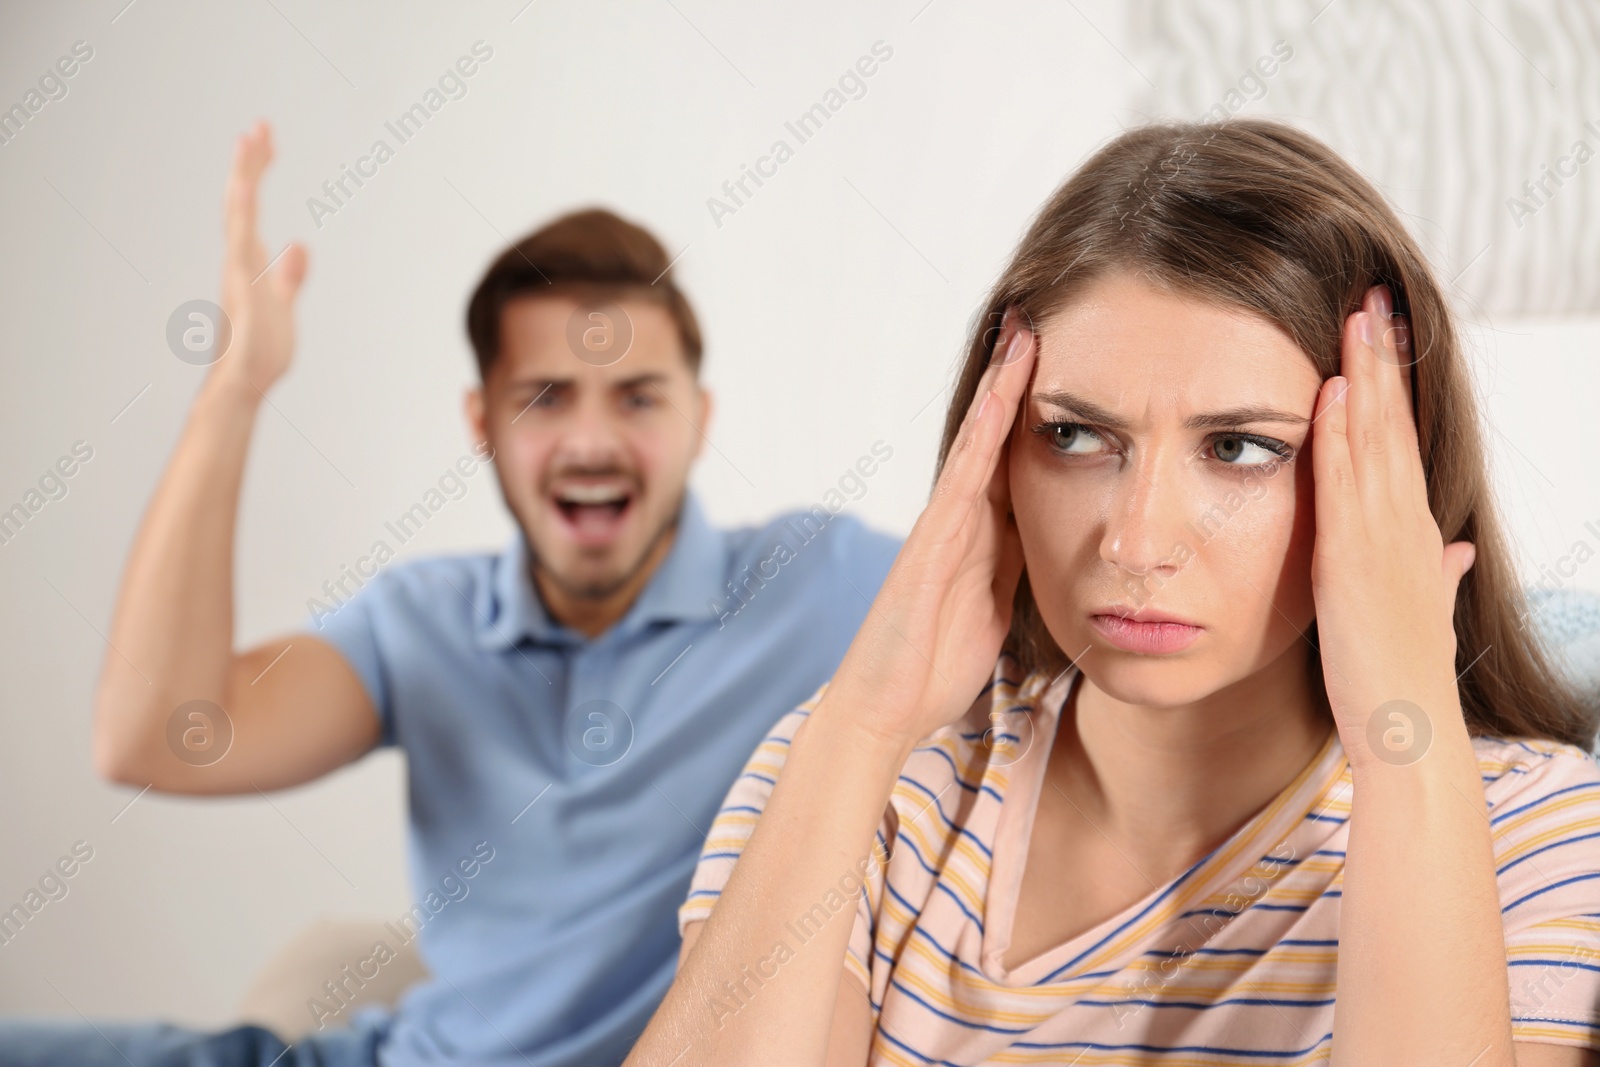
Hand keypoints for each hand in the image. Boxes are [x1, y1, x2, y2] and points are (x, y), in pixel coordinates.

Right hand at [215, 120, 306, 393]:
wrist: (243, 384)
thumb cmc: (261, 351)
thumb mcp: (283, 303)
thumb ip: (289, 275)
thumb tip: (299, 246)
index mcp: (248, 261)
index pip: (252, 207)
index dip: (257, 173)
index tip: (263, 140)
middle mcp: (238, 260)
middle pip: (242, 201)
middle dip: (251, 164)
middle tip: (260, 125)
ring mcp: (237, 272)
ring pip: (239, 216)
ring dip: (244, 178)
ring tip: (249, 141)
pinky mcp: (242, 288)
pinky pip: (240, 245)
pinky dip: (243, 216)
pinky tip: (247, 189)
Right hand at [817, 308, 1036, 747]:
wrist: (885, 709)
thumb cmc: (932, 668)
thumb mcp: (995, 611)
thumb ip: (1013, 570)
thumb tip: (1052, 539)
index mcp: (980, 539)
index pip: (1013, 461)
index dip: (1034, 414)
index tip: (1063, 366)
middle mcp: (960, 521)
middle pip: (994, 435)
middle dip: (1015, 380)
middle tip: (1037, 319)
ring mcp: (943, 527)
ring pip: (978, 442)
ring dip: (1001, 387)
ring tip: (1024, 332)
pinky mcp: (931, 542)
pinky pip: (964, 477)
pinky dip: (982, 433)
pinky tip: (1000, 395)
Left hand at [1309, 284, 1474, 770]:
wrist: (1408, 728)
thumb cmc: (1401, 675)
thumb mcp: (1421, 611)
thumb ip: (1436, 573)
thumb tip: (1452, 551)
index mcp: (1412, 532)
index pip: (1401, 443)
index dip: (1391, 388)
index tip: (1381, 336)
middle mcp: (1404, 525)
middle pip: (1392, 425)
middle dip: (1382, 361)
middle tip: (1373, 297)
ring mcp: (1382, 538)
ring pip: (1373, 440)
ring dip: (1363, 377)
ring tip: (1356, 317)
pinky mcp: (1353, 559)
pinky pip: (1345, 483)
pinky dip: (1337, 436)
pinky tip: (1325, 394)